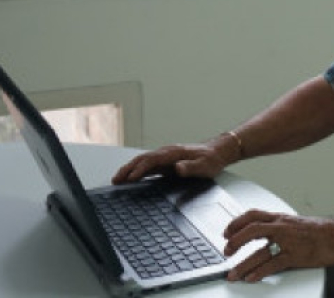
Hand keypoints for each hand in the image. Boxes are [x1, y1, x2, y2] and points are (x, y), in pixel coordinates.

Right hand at [111, 140, 233, 183]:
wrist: (218, 151)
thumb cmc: (211, 160)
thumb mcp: (204, 166)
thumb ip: (191, 167)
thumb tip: (177, 168)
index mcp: (173, 153)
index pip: (151, 160)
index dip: (139, 169)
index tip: (129, 178)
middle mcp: (167, 152)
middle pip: (142, 159)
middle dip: (128, 169)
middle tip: (115, 180)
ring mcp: (165, 156)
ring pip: (143, 161)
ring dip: (129, 169)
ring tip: (117, 179)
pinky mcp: (166, 161)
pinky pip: (148, 165)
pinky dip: (137, 170)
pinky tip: (131, 178)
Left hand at [223, 210, 333, 282]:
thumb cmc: (321, 230)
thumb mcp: (296, 223)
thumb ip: (280, 226)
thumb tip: (265, 233)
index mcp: (280, 218)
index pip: (252, 215)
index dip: (236, 223)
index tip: (227, 232)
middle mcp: (281, 228)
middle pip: (250, 231)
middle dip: (234, 242)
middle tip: (227, 252)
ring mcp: (287, 242)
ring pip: (258, 253)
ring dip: (243, 265)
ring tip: (233, 274)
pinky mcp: (295, 256)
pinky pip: (272, 265)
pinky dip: (259, 272)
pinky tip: (251, 278)